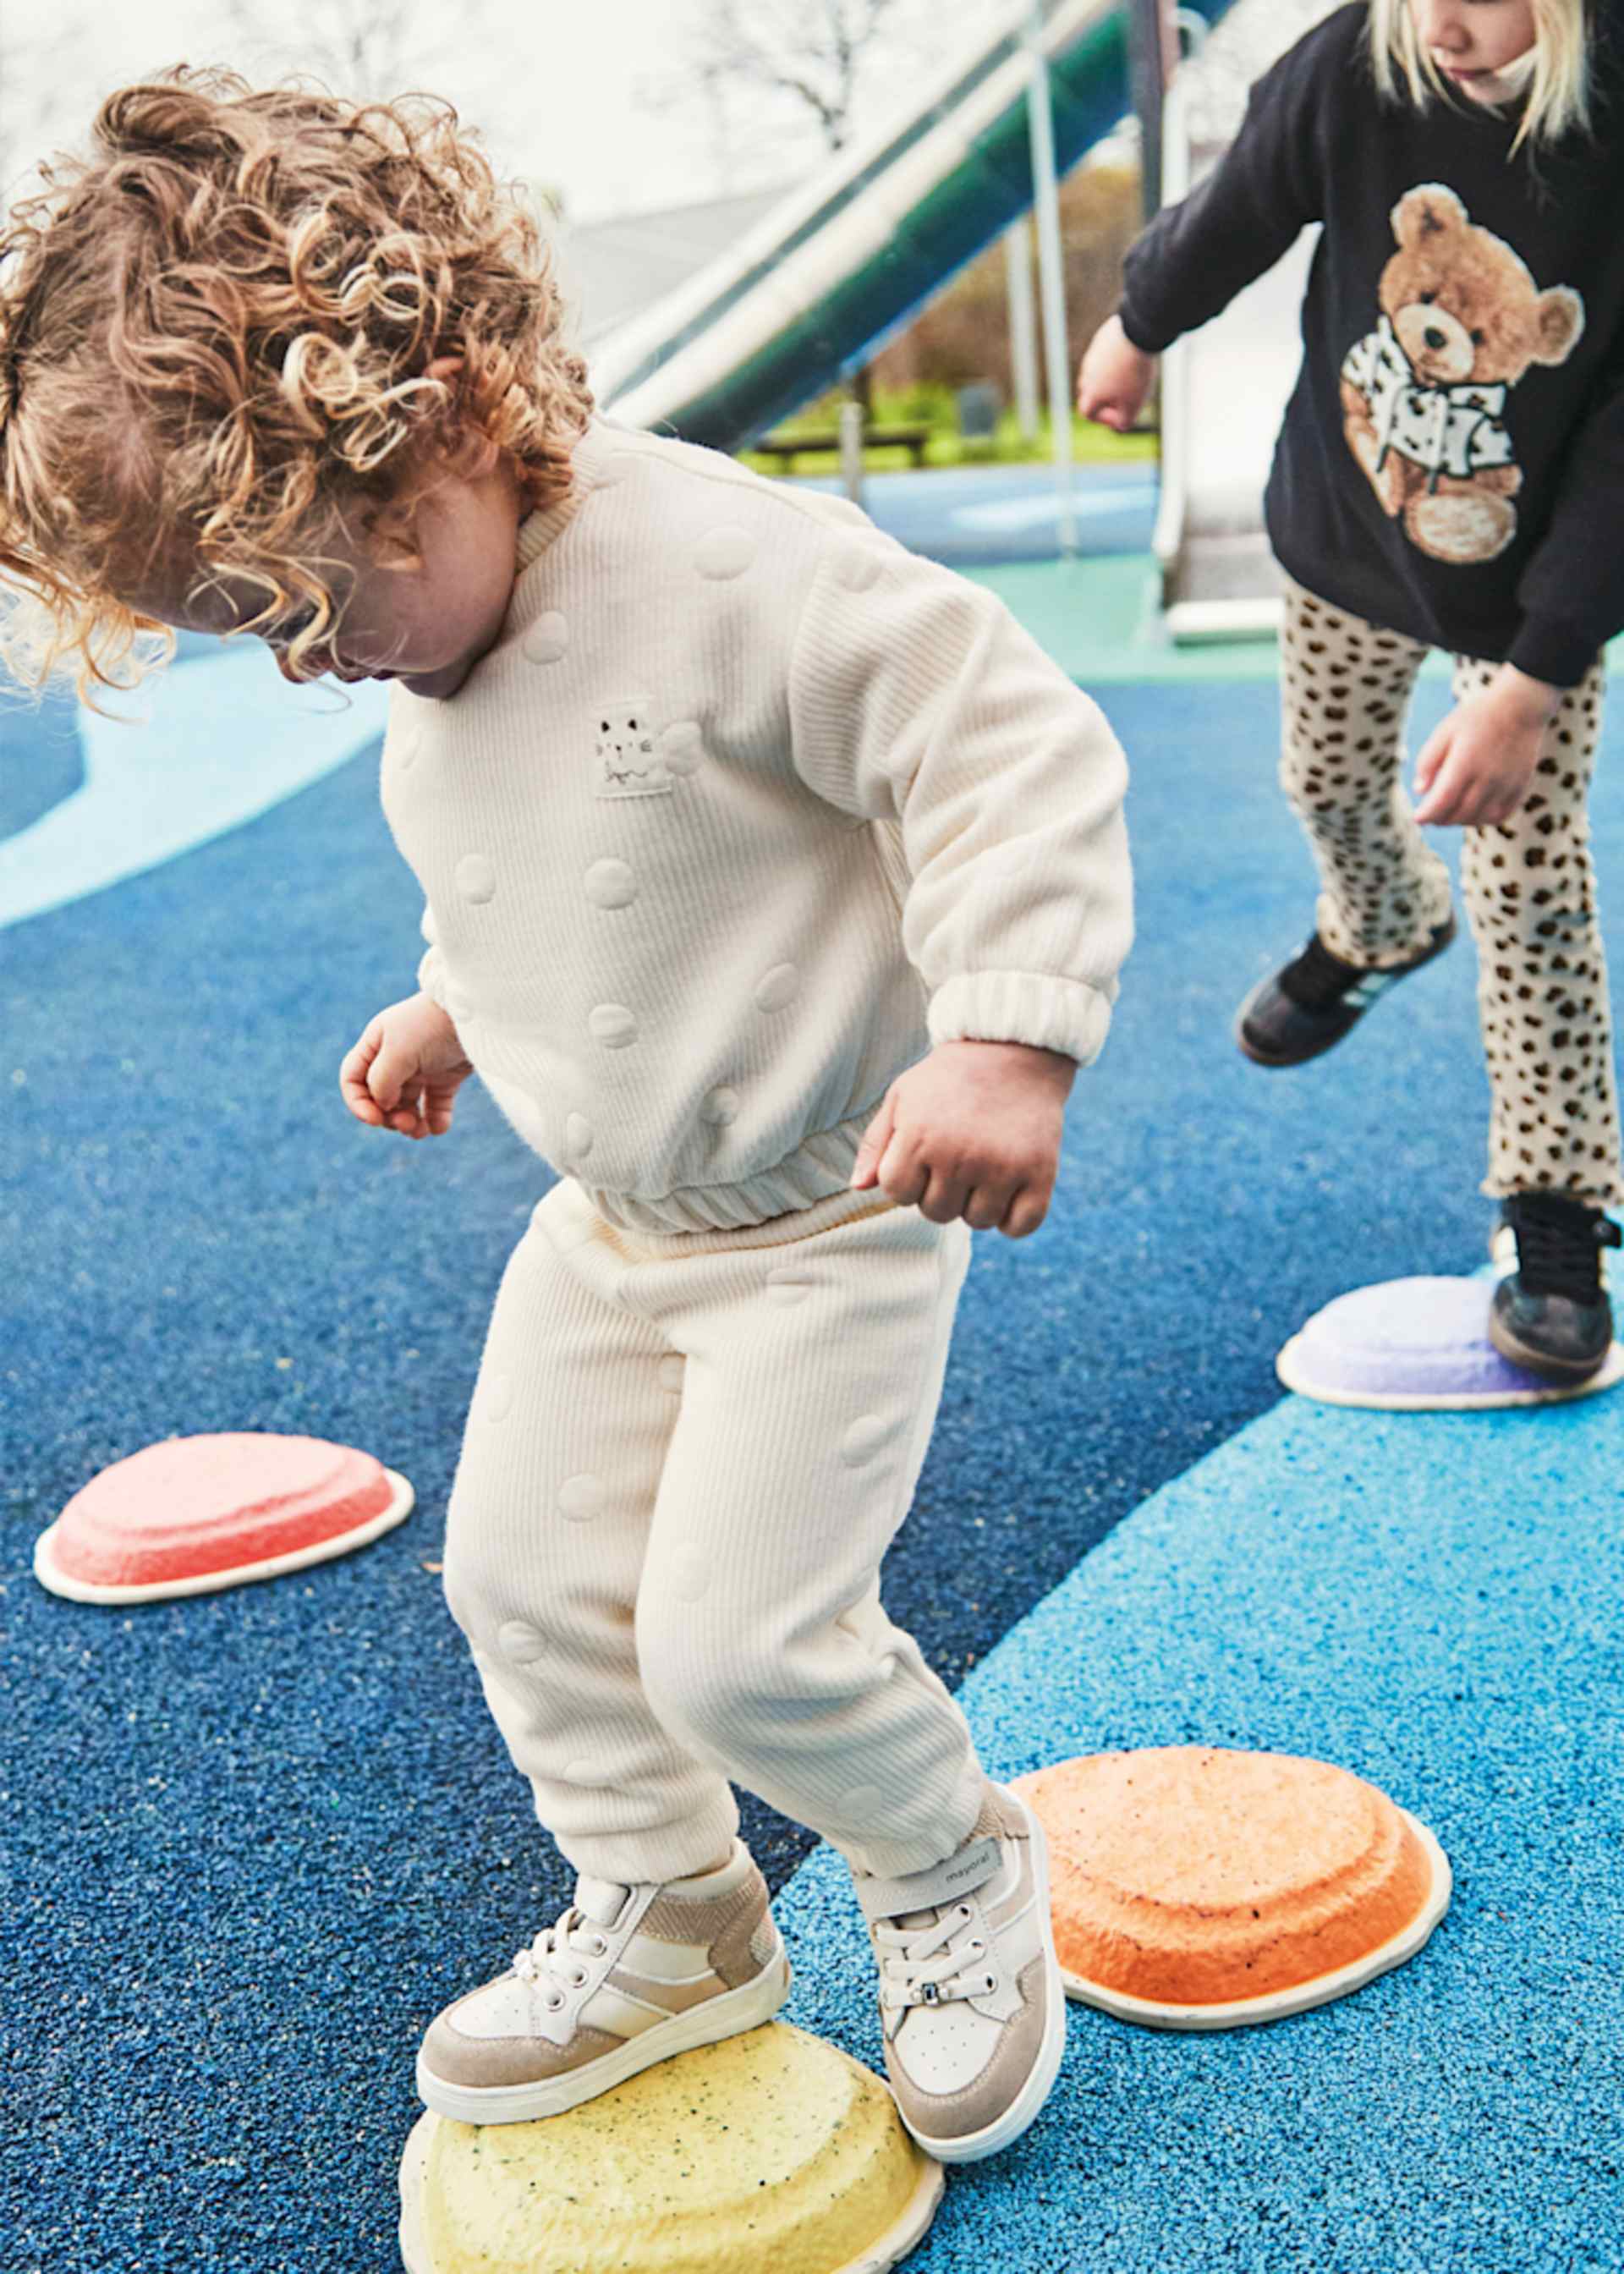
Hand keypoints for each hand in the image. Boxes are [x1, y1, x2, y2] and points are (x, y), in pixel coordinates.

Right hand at [340, 992, 473, 1139]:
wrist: (476, 1013)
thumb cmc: (432, 1026)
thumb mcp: (398, 1051)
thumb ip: (382, 1081)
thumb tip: (382, 1106)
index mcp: (376, 1045)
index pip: (353, 1080)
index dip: (357, 1103)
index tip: (374, 1118)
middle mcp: (395, 1058)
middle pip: (379, 1099)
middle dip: (388, 1116)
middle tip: (405, 1122)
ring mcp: (422, 1069)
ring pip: (406, 1107)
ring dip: (409, 1124)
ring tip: (420, 1130)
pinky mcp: (446, 1078)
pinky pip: (435, 1107)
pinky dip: (435, 1121)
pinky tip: (439, 1127)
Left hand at [849, 1039, 1076, 1237]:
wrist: (1015, 1049)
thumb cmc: (950, 1078)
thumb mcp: (902, 1096)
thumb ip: (876, 1143)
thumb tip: (859, 1187)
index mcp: (919, 1137)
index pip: (898, 1194)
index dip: (908, 1179)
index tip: (924, 1157)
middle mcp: (959, 1156)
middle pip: (936, 1212)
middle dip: (942, 1191)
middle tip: (958, 1157)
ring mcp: (1001, 1167)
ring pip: (977, 1221)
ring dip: (978, 1203)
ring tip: (984, 1167)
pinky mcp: (1039, 1173)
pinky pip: (1020, 1226)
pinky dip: (1014, 1219)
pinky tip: (1010, 1192)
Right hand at [1076, 314, 1156, 432]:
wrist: (1137, 333)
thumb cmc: (1135, 373)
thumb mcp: (1134, 404)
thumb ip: (1125, 420)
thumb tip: (1119, 425)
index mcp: (1091, 392)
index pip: (1087, 412)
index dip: (1103, 418)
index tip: (1120, 414)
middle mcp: (1086, 374)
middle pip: (1090, 392)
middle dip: (1105, 398)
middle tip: (1125, 396)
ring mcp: (1092, 355)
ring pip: (1098, 372)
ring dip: (1111, 378)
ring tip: (1131, 375)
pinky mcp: (1101, 339)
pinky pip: (1105, 355)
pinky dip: (1115, 360)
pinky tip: (1132, 358)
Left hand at [1412, 665, 1561, 826]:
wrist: (1520, 706)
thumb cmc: (1478, 717)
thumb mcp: (1445, 731)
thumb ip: (1428, 761)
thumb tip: (1419, 790)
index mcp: (1465, 763)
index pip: (1442, 801)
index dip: (1427, 815)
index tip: (1417, 818)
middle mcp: (1488, 778)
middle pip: (1460, 814)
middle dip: (1440, 820)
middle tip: (1431, 817)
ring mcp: (1507, 784)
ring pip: (1480, 818)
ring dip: (1460, 821)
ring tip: (1449, 814)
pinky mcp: (1520, 786)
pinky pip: (1501, 815)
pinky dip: (1484, 819)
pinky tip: (1474, 812)